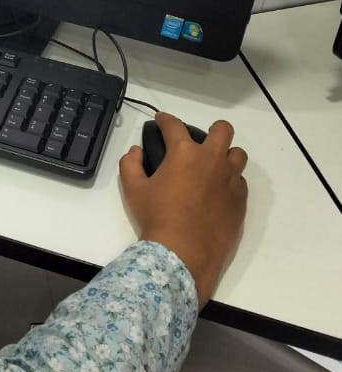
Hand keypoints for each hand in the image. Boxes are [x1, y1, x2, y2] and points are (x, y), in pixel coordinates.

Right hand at [119, 112, 247, 307]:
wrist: (184, 252)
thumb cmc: (156, 217)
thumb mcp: (133, 190)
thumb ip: (130, 164)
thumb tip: (136, 152)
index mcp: (184, 153)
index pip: (174, 125)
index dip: (165, 119)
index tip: (161, 120)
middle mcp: (212, 160)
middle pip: (223, 130)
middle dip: (212, 130)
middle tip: (199, 143)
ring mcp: (231, 180)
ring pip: (238, 155)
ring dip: (226, 156)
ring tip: (213, 168)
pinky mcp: (241, 200)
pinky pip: (240, 182)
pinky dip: (230, 181)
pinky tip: (217, 192)